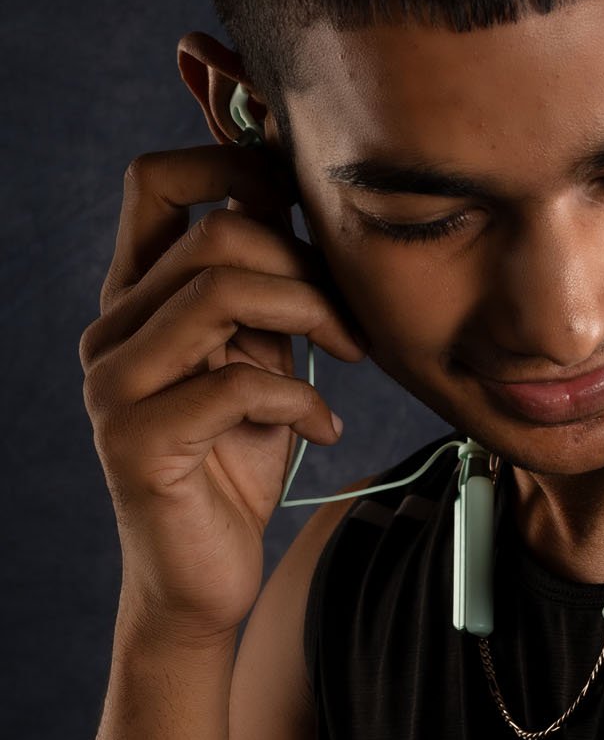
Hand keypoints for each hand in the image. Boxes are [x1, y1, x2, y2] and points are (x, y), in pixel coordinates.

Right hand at [79, 143, 366, 645]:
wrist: (204, 578)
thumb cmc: (239, 461)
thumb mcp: (260, 355)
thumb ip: (268, 288)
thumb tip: (306, 197)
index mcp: (136, 298)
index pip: (157, 181)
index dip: (232, 160)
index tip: (308, 197)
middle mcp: (111, 331)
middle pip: (214, 232)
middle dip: (307, 261)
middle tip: (355, 315)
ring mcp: (114, 385)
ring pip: (219, 291)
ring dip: (311, 314)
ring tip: (350, 355)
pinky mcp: (134, 441)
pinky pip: (233, 382)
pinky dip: (300, 400)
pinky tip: (324, 430)